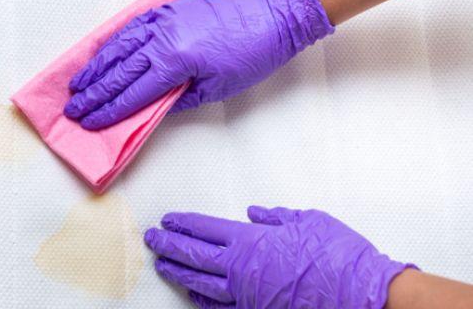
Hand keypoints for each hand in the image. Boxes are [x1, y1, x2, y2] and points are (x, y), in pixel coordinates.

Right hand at [64, 0, 333, 129]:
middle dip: (95, 93)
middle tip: (73, 108)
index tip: (90, 122)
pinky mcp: (169, 9)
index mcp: (176, 62)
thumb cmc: (253, 52)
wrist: (273, 11)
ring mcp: (163, 20)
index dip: (110, 110)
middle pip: (120, 70)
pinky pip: (133, 26)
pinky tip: (103, 51)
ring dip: (97, 67)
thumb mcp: (219, 86)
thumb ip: (182, 97)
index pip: (134, 92)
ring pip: (120, 46)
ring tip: (78, 84)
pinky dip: (114, 41)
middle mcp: (162, 39)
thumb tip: (154, 107)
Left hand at [144, 206, 412, 307]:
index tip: (167, 220)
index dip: (184, 223)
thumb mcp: (308, 221)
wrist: (362, 295)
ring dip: (179, 272)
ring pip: (201, 283)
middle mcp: (241, 269)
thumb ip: (275, 217)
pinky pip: (220, 307)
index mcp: (252, 241)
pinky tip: (192, 294)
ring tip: (162, 266)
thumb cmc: (336, 253)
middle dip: (170, 246)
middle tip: (151, 240)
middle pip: (195, 255)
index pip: (207, 229)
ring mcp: (246, 295)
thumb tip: (252, 214)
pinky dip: (203, 299)